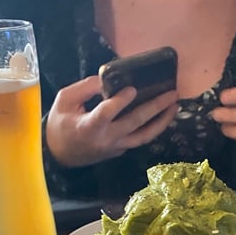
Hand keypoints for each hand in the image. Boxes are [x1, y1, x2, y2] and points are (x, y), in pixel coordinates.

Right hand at [45, 74, 179, 167]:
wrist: (61, 156)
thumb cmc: (60, 125)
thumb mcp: (64, 101)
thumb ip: (84, 88)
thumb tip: (106, 78)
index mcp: (88, 126)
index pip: (107, 113)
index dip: (120, 101)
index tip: (132, 89)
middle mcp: (107, 138)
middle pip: (135, 123)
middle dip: (155, 107)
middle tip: (171, 93)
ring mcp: (117, 146)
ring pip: (145, 136)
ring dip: (163, 121)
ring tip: (175, 106)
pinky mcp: (122, 149)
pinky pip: (141, 138)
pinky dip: (154, 128)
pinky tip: (164, 115)